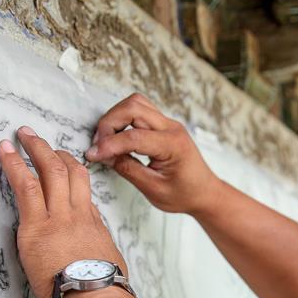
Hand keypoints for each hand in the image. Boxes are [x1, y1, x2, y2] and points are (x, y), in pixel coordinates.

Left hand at [0, 126, 126, 297]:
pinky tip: (5, 150)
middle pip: (72, 173)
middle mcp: (78, 215)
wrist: (95, 296)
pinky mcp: (36, 225)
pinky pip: (25, 186)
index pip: (83, 196)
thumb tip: (98, 266)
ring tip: (24, 134)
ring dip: (36, 148)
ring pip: (50, 171)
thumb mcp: (110, 270)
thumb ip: (100, 260)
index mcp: (94, 228)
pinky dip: (14, 164)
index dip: (73, 179)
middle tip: (41, 140)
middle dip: (55, 153)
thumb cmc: (102, 293)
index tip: (65, 170)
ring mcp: (58, 217)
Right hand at [85, 93, 222, 214]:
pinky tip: (117, 137)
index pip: (135, 136)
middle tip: (98, 146)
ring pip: (136, 103)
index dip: (109, 144)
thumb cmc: (185, 194)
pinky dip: (123, 118)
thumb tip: (104, 156)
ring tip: (106, 141)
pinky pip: (140, 110)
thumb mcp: (154, 189)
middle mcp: (172, 128)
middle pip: (133, 107)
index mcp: (173, 145)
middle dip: (109, 123)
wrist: (205, 192)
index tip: (92, 155)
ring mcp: (169, 123)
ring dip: (115, 117)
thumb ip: (128, 169)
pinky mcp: (163, 125)